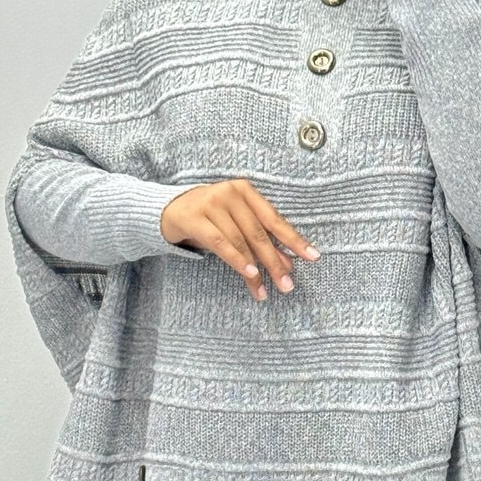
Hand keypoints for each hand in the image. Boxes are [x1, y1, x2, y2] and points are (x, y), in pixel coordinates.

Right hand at [160, 179, 319, 301]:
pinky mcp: (194, 218)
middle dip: (275, 261)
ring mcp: (211, 203)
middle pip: (259, 233)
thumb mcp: (236, 224)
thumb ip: (260, 240)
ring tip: (265, 289)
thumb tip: (287, 264)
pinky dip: (237, 260)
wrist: (167, 209)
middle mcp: (231, 193)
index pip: (274, 219)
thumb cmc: (209, 217)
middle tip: (287, 284)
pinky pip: (221, 243)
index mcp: (246, 191)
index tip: (313, 257)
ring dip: (255, 269)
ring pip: (241, 241)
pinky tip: (249, 275)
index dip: (294, 239)